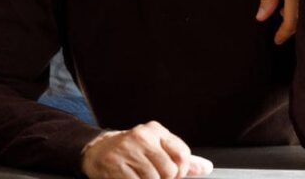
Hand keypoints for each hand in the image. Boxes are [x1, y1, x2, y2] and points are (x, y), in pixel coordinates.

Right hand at [81, 121, 213, 178]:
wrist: (98, 150)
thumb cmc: (131, 151)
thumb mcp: (157, 148)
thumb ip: (182, 159)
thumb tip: (207, 167)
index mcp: (155, 130)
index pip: (182, 154)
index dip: (181, 171)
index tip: (173, 174)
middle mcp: (142, 136)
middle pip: (169, 170)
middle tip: (154, 177)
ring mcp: (127, 150)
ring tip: (140, 176)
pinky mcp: (115, 164)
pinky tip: (131, 178)